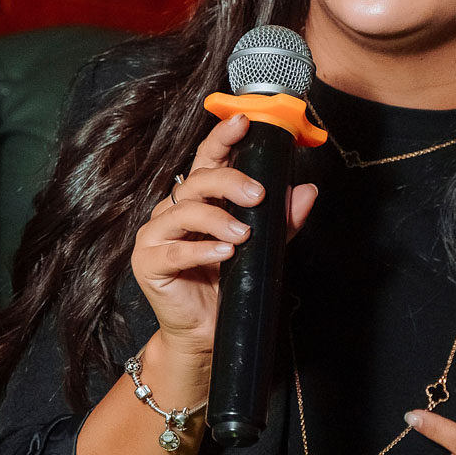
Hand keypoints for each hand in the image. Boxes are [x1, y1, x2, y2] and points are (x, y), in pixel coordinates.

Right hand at [131, 113, 317, 379]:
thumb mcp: (263, 247)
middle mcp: (172, 211)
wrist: (206, 332)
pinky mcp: (148, 262)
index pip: (207, 159)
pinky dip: (202, 249)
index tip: (243, 121)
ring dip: (218, 219)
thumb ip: (283, 220)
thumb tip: (307, 191)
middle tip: (258, 194)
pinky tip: (225, 252)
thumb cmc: (228, 284)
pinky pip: (175, 250)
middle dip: (229, 181)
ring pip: (184, 211)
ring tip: (244, 234)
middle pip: (197, 181)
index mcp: (197, 199)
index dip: (222, 138)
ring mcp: (156, 235)